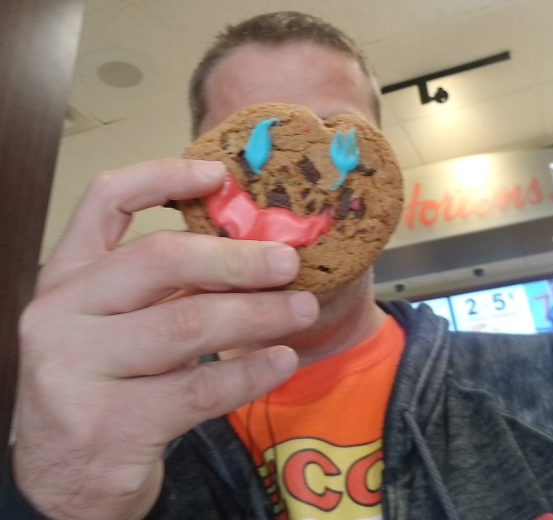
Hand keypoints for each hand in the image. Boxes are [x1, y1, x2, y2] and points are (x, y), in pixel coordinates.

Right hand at [13, 159, 318, 519]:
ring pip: (188, 322)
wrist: (64, 475)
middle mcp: (61, 314)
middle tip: (289, 263)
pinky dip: (249, 371)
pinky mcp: (109, 424)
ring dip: (258, 313)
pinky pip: (199, 387)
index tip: (221, 175)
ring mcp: (77, 370)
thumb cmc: (103, 383)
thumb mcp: (115, 322)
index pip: (105, 201)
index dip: (165, 176)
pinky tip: (281, 360)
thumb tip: (249, 249)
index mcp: (66, 277)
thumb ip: (162, 286)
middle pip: (161, 260)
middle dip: (237, 258)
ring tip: (301, 309)